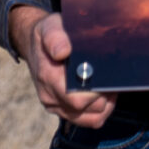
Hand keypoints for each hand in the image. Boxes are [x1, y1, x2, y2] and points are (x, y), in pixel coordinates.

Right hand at [9, 5, 117, 127]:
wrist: (36, 45)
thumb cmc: (47, 34)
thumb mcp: (50, 27)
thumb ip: (55, 37)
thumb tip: (62, 52)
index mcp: (48, 77)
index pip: (75, 98)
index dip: (95, 92)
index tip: (106, 77)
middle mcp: (50, 96)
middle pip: (84, 109)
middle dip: (103, 97)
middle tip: (112, 80)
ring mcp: (55, 106)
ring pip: (90, 119)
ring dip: (105, 105)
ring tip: (110, 87)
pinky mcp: (63, 110)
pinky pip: (88, 120)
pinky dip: (100, 111)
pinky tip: (105, 95)